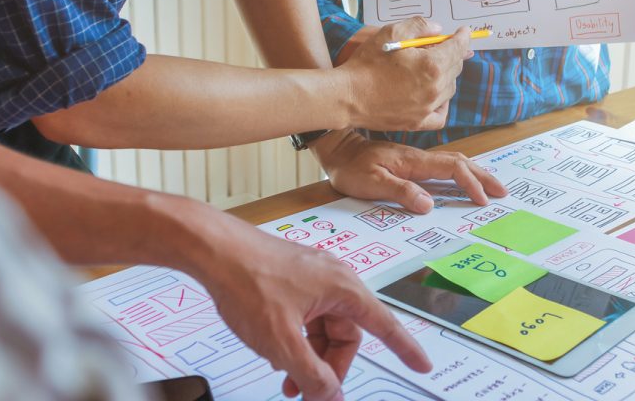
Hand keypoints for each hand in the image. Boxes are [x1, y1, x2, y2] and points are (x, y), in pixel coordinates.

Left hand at [195, 212, 430, 400]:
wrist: (213, 248)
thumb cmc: (247, 277)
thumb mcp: (281, 340)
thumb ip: (311, 373)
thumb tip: (330, 394)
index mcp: (343, 288)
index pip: (384, 325)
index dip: (405, 349)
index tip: (421, 365)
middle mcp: (333, 279)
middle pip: (346, 334)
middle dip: (330, 367)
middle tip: (312, 392)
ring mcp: (312, 278)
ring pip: (323, 328)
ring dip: (310, 356)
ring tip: (287, 379)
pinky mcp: (293, 280)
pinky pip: (307, 317)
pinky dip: (297, 339)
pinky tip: (277, 353)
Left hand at [310, 129, 507, 213]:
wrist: (337, 149)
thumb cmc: (350, 168)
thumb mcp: (370, 183)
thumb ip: (399, 191)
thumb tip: (429, 204)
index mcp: (414, 162)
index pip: (452, 169)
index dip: (470, 184)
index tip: (483, 201)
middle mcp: (420, 157)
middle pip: (461, 162)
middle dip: (483, 176)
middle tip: (502, 192)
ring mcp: (417, 159)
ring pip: (455, 162)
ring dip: (476, 173)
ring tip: (491, 187)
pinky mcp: (412, 163)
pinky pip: (444, 166)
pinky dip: (461, 172)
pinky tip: (465, 180)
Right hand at [338, 17, 470, 130]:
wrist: (347, 96)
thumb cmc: (366, 64)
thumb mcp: (390, 33)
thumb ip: (418, 26)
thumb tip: (438, 29)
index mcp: (431, 65)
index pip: (458, 48)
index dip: (463, 37)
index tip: (465, 32)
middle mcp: (435, 88)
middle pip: (455, 68)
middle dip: (453, 54)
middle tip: (445, 47)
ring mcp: (427, 108)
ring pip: (450, 89)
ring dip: (447, 76)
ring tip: (433, 68)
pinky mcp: (417, 123)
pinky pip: (441, 115)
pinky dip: (442, 104)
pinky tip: (436, 96)